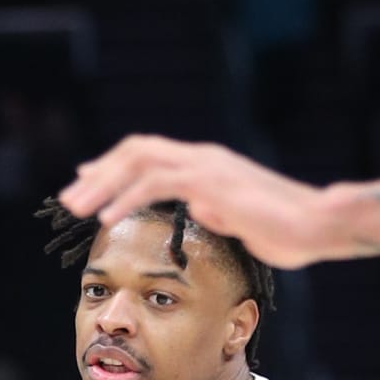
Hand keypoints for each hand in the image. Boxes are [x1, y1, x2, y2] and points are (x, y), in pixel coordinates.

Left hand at [58, 137, 341, 270]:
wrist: (312, 224)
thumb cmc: (281, 228)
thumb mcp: (236, 218)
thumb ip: (213, 210)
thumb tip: (197, 209)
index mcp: (204, 164)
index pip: (148, 154)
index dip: (112, 167)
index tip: (84, 184)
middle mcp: (201, 157)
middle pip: (136, 151)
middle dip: (98, 173)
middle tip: (66, 198)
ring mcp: (205, 166)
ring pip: (140, 162)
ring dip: (103, 185)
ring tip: (77, 209)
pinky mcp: (209, 183)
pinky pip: (158, 184)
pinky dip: (127, 199)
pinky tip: (106, 219)